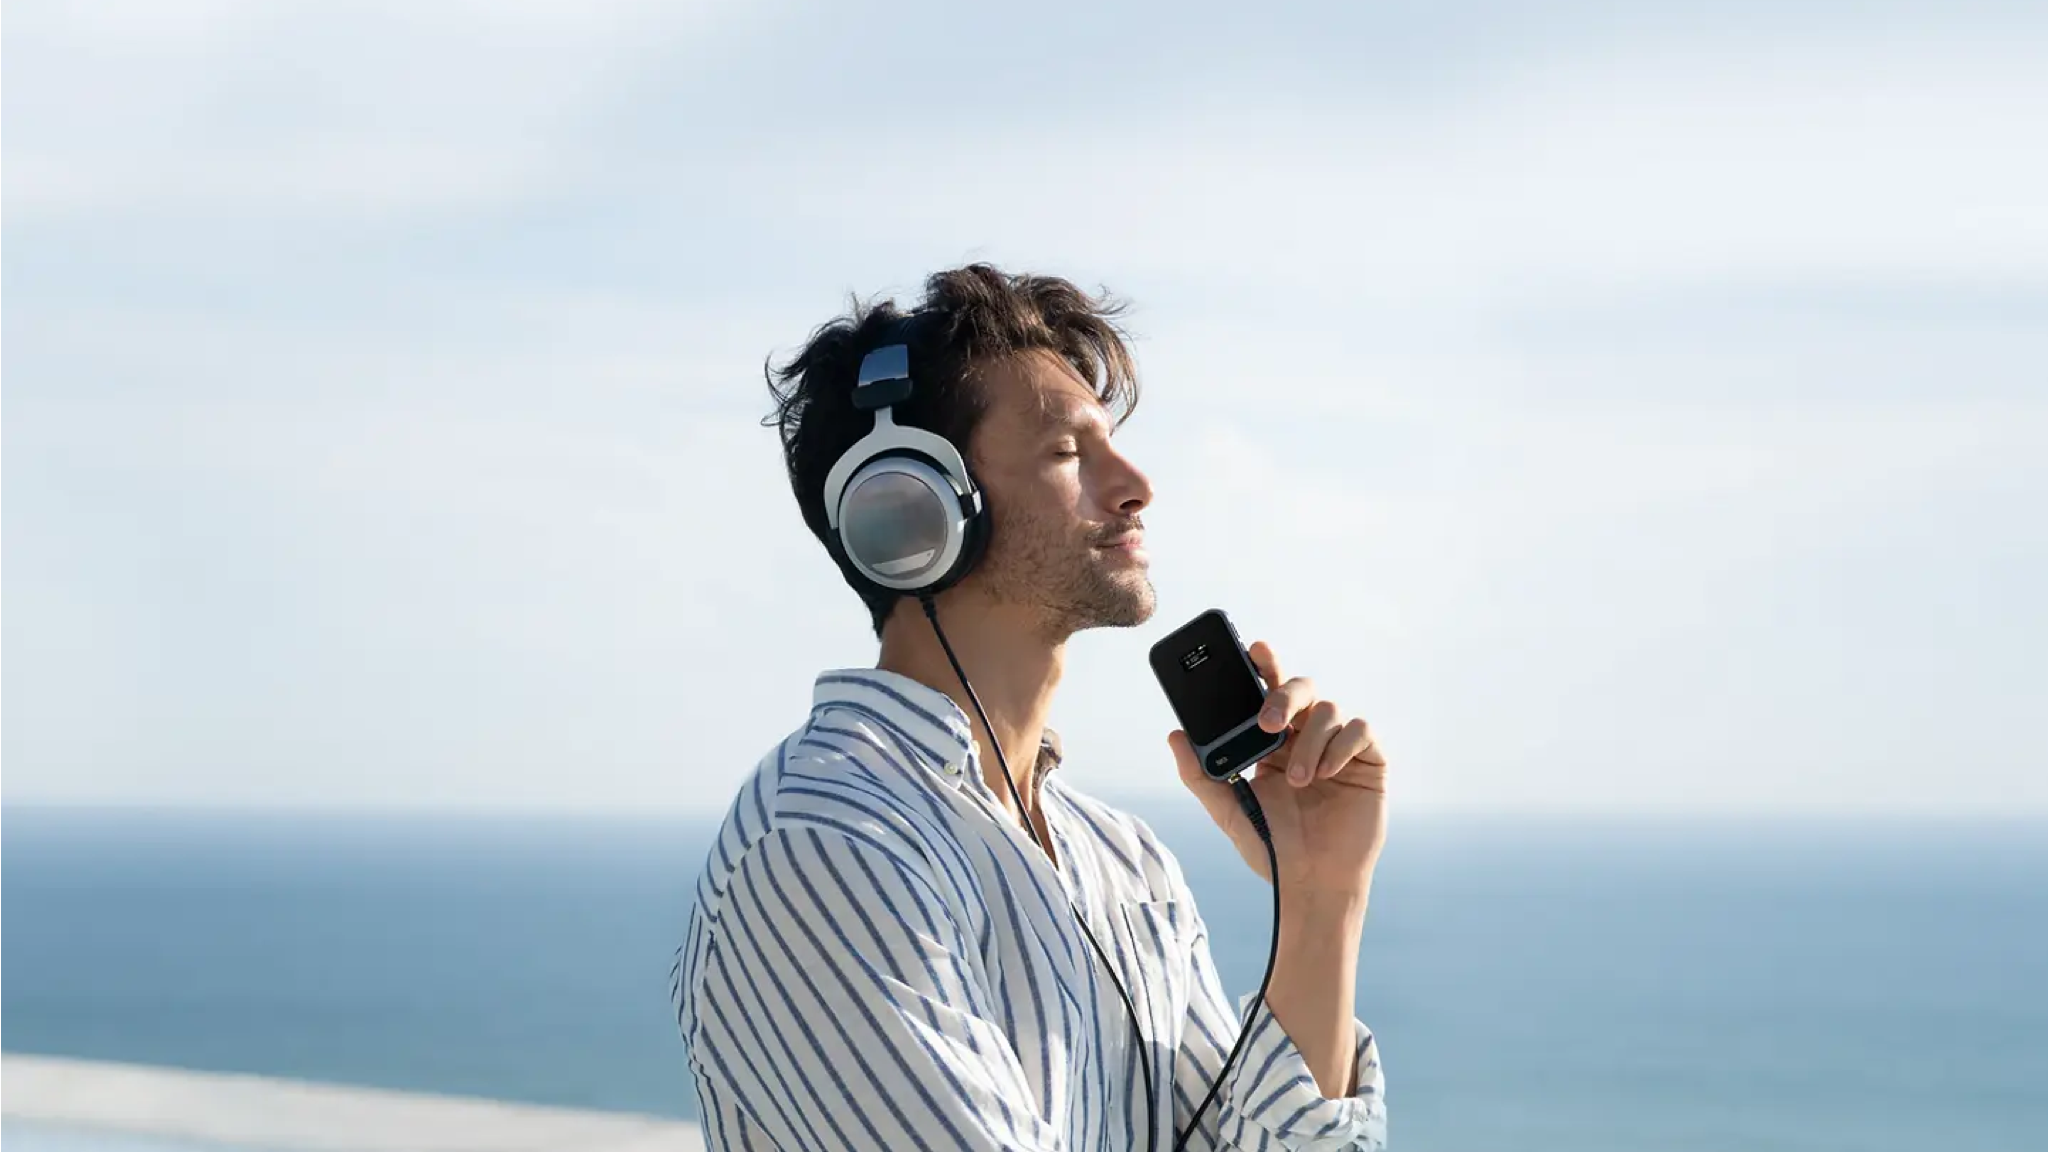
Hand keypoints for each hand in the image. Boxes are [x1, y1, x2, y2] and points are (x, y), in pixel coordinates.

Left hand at [1168, 641, 1388, 900]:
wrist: (1311, 885)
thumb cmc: (1271, 848)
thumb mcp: (1228, 811)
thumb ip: (1200, 775)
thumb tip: (1175, 735)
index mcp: (1273, 741)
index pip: (1268, 691)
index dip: (1264, 664)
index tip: (1253, 649)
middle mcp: (1306, 736)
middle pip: (1303, 687)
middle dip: (1284, 696)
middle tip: (1268, 723)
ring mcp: (1338, 748)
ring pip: (1330, 709)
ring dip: (1309, 743)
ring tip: (1299, 781)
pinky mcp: (1369, 762)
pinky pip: (1361, 730)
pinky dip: (1340, 746)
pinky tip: (1326, 775)